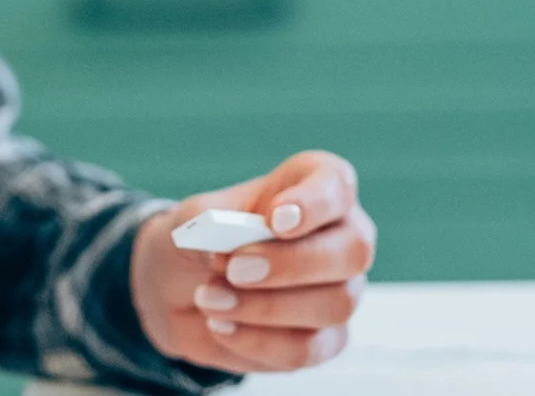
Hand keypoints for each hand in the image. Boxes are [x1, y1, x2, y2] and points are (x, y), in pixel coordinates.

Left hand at [129, 151, 375, 374]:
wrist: (181, 291)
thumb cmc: (201, 240)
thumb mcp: (193, 220)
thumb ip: (210, 223)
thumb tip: (227, 246)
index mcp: (315, 188)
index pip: (337, 185)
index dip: (313, 203)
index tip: (275, 220)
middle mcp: (341, 237)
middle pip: (353, 252)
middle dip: (291, 264)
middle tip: (234, 270)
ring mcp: (341, 291)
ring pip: (334, 305)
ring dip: (265, 307)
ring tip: (209, 299)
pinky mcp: (325, 340)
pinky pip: (307, 349)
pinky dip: (258, 341)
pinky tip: (220, 326)